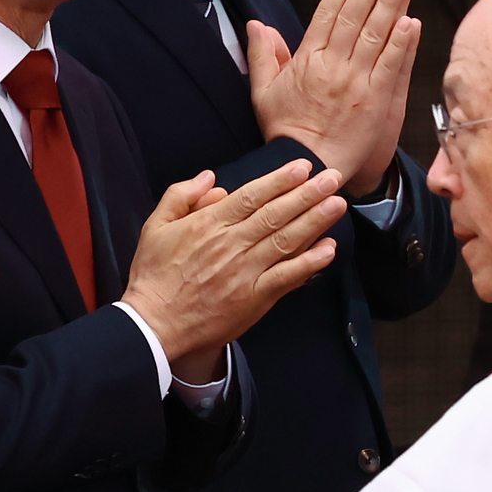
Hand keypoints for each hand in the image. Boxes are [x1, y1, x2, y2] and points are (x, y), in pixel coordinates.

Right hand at [121, 161, 346, 375]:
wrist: (154, 324)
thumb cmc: (153, 276)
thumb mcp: (155, 226)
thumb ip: (180, 196)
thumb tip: (210, 178)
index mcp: (209, 224)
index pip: (252, 196)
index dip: (280, 180)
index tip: (303, 167)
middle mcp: (232, 244)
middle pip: (276, 213)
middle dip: (307, 194)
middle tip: (333, 177)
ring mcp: (245, 272)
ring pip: (286, 240)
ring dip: (315, 220)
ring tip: (337, 203)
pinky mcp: (254, 298)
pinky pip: (287, 276)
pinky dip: (309, 262)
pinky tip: (328, 249)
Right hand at [248, 0, 420, 194]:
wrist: (307, 167)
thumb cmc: (286, 132)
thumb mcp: (264, 93)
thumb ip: (263, 56)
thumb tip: (256, 25)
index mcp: (306, 61)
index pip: (327, 14)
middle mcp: (332, 67)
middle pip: (354, 18)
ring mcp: (356, 83)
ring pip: (375, 36)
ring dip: (390, 5)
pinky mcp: (375, 101)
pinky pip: (391, 66)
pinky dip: (401, 43)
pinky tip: (410, 21)